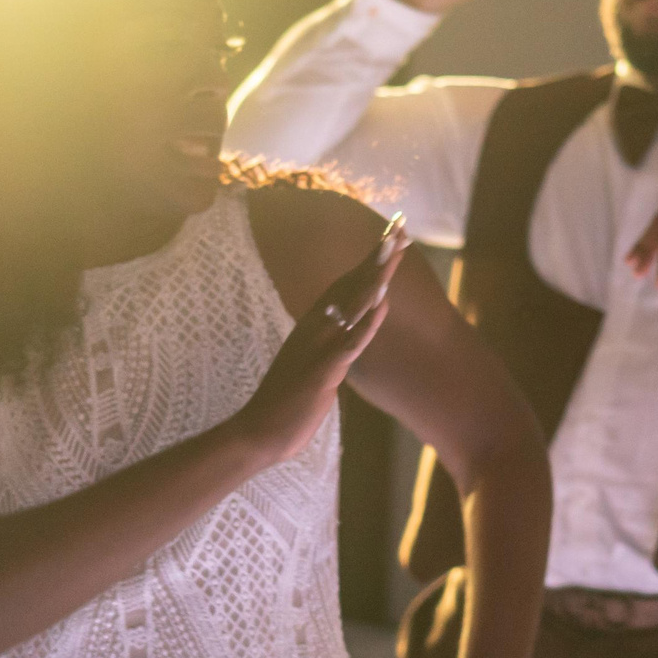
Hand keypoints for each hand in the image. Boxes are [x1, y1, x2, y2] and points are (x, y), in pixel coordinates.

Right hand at [231, 216, 409, 463]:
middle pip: (351, 284)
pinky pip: (348, 343)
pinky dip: (366, 322)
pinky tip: (382, 304)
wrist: (258, 431)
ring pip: (351, 305)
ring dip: (374, 277)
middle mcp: (314, 328)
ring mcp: (317, 347)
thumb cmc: (286, 403)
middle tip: (399, 226)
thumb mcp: (313, 365)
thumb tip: (347, 332)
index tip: (391, 237)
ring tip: (393, 249)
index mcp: (313, 326)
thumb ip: (329, 346)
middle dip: (377, 256)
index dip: (369, 262)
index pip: (346, 286)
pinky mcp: (321, 371)